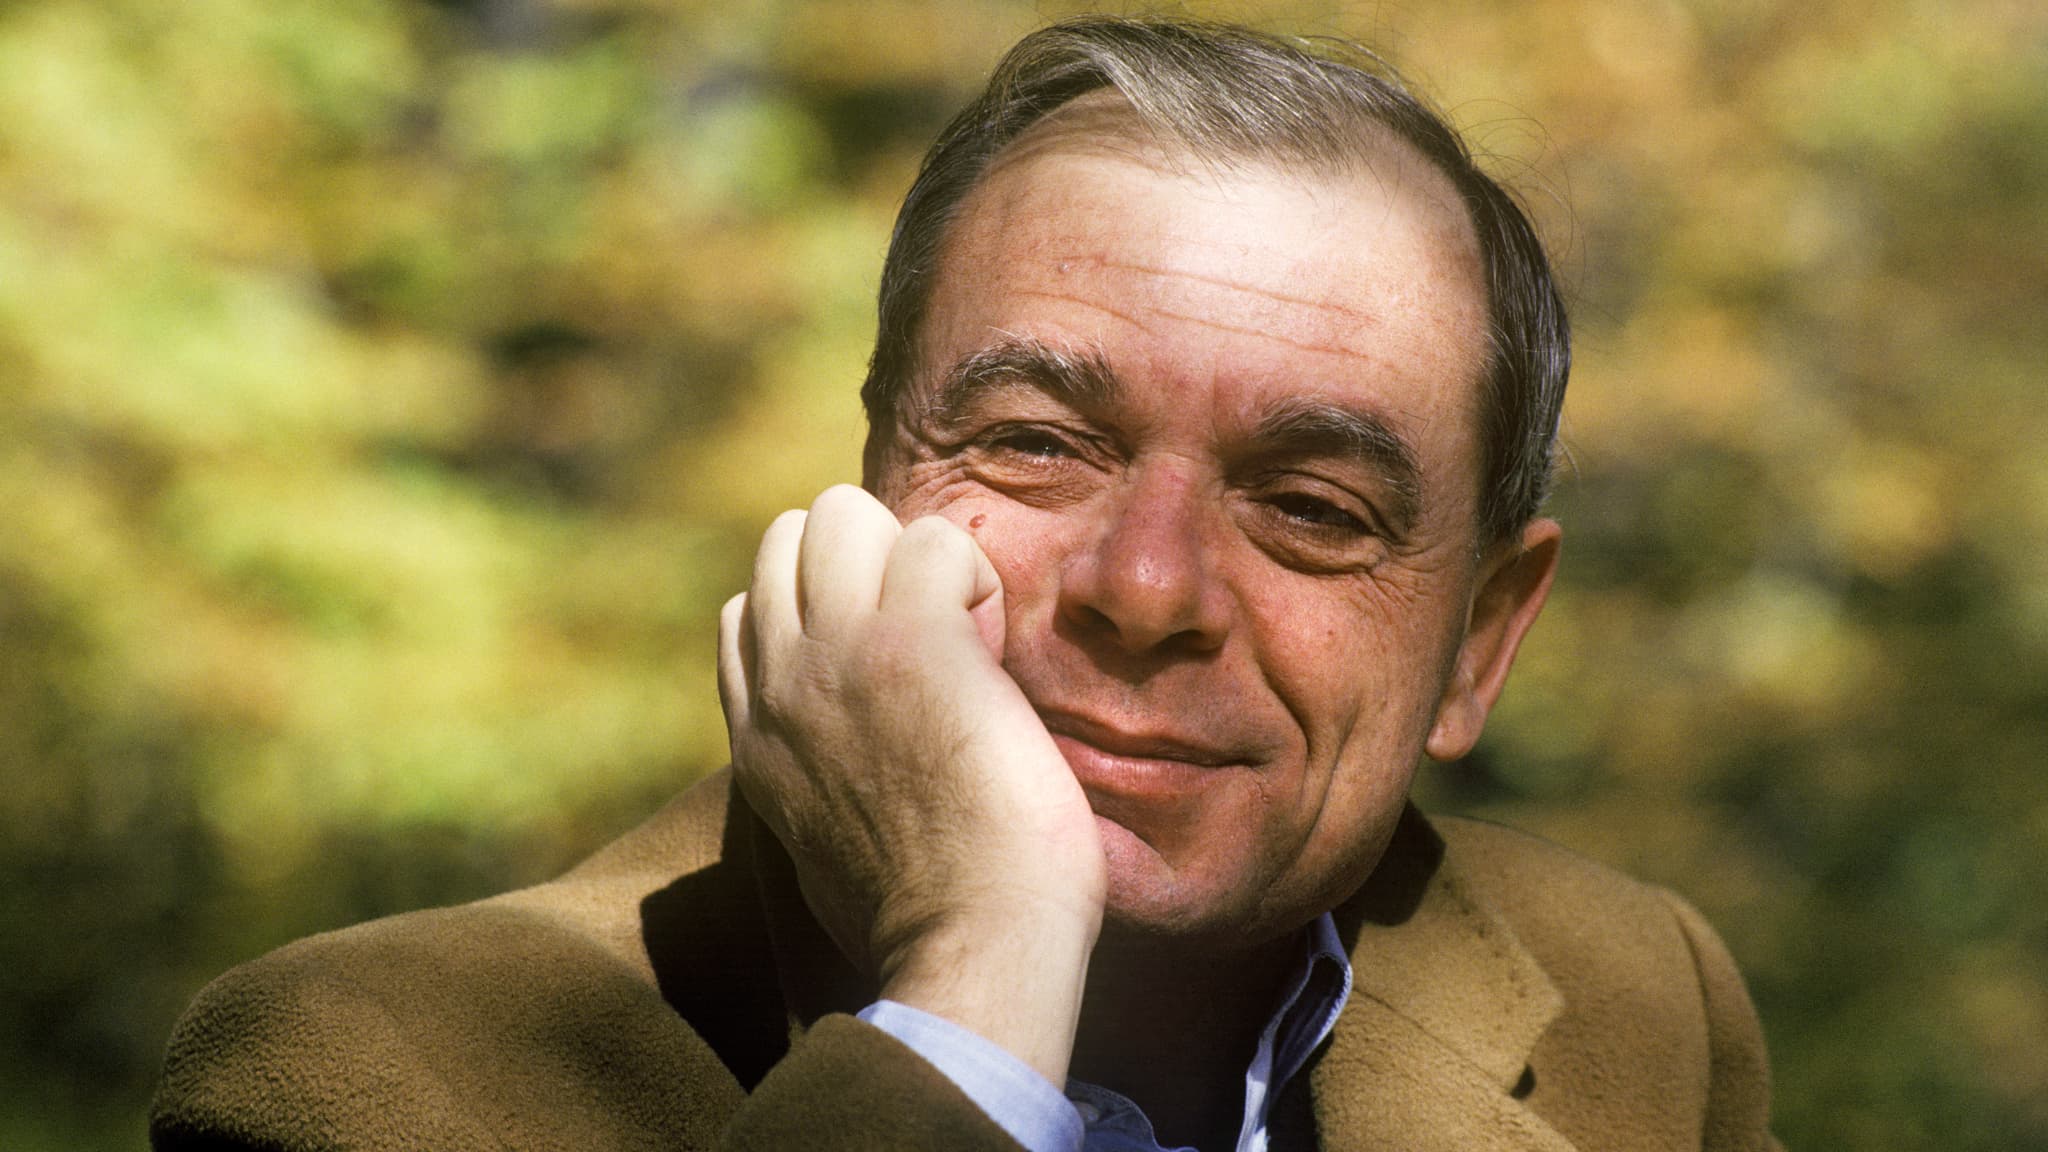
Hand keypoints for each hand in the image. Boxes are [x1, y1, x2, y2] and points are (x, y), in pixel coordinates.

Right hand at [717, 485, 1104, 1082]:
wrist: (972, 948)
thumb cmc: (934, 923)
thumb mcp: (825, 850)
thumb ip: (817, 782)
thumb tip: (848, 768)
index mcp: (758, 738)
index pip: (748, 611)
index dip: (827, 615)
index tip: (892, 679)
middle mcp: (779, 684)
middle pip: (789, 539)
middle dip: (868, 565)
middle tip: (933, 647)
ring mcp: (835, 654)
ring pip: (840, 511)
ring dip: (915, 557)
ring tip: (962, 641)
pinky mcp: (911, 641)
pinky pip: (934, 539)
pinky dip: (975, 579)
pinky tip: (993, 657)